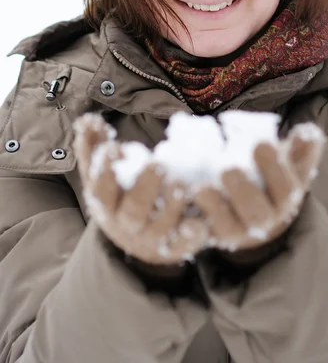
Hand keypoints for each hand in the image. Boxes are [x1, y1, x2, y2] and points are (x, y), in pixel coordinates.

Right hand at [73, 114, 207, 264]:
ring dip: (171, 206)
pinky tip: (200, 223)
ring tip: (181, 183)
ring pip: (160, 226)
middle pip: (133, 210)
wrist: (136, 240)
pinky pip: (183, 245)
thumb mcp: (103, 174)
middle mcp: (127, 224)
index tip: (115, 147)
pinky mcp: (175, 246)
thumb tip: (88, 119)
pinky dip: (190, 236)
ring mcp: (152, 237)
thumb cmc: (119, 195)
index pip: (102, 190)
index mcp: (107, 204)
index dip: (105, 171)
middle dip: (144, 188)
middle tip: (157, 164)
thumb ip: (95, 147)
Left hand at [193, 123, 324, 252]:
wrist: (261, 215)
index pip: (285, 186)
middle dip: (243, 190)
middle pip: (257, 211)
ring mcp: (239, 230)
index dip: (274, 167)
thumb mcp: (292, 164)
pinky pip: (204, 234)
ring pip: (228, 225)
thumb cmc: (274, 178)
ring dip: (214, 206)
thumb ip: (302, 149)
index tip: (261, 143)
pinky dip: (193, 223)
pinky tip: (185, 202)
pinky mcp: (215, 236)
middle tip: (229, 169)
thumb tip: (308, 132)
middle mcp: (265, 219)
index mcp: (286, 198)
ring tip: (201, 187)